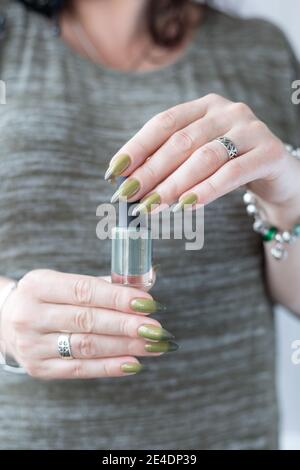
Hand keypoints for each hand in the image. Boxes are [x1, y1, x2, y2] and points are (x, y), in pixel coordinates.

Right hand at [0, 270, 175, 379]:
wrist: (6, 322)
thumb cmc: (47, 299)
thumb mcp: (63, 283)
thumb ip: (103, 284)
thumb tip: (148, 282)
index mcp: (39, 285)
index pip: (85, 291)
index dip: (118, 297)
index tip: (148, 303)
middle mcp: (31, 315)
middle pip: (88, 321)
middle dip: (127, 325)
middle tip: (156, 329)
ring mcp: (33, 345)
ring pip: (87, 346)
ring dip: (125, 347)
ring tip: (153, 345)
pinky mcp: (39, 368)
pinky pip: (80, 369)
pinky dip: (109, 367)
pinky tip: (133, 363)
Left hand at [106, 94, 298, 216]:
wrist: (278, 174)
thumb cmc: (230, 166)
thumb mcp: (199, 158)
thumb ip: (171, 163)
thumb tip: (130, 183)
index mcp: (204, 107)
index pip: (163, 123)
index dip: (136, 147)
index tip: (114, 172)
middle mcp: (227, 111)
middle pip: (181, 141)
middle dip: (151, 171)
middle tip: (130, 196)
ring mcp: (250, 129)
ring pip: (205, 157)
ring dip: (174, 184)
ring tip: (153, 206)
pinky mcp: (269, 152)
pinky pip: (232, 172)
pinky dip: (206, 190)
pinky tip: (186, 205)